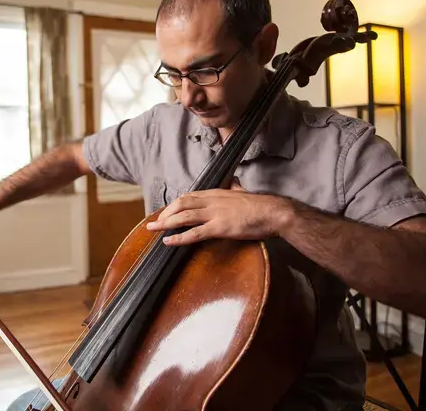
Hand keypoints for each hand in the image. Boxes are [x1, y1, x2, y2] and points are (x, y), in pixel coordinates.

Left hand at [145, 180, 290, 246]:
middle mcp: (211, 201)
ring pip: (183, 217)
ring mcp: (214, 214)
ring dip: (165, 223)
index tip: (166, 212)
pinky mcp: (219, 228)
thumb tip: (234, 183)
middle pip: (181, 204)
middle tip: (155, 223)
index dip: (174, 205)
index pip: (189, 196)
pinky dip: (178, 237)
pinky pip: (194, 233)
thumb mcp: (242, 192)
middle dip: (165, 213)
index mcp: (216, 193)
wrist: (273, 212)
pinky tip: (168, 241)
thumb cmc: (260, 206)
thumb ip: (234, 188)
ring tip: (152, 230)